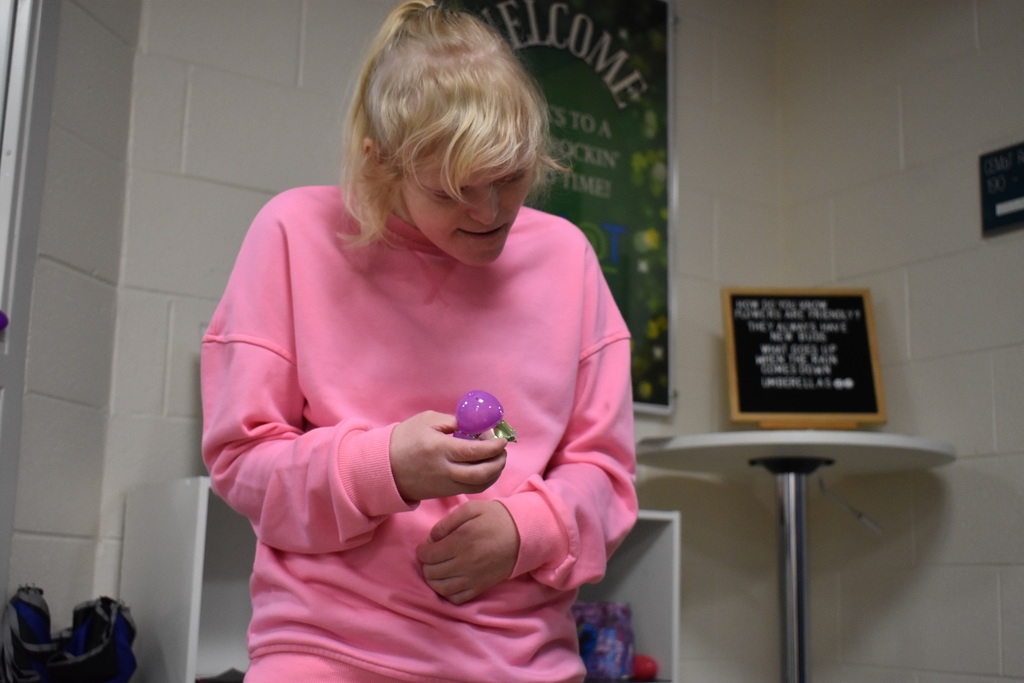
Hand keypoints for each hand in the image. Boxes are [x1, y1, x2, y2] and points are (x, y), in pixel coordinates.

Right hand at [390, 411, 506, 501]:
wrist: (383, 467)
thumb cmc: (405, 439)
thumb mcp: (427, 421)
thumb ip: (453, 421)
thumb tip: (476, 425)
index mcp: (440, 449)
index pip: (475, 451)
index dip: (494, 446)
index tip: (502, 439)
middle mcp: (445, 470)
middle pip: (482, 473)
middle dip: (499, 462)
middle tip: (502, 450)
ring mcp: (445, 485)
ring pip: (479, 485)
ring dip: (494, 472)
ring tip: (496, 458)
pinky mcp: (444, 493)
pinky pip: (471, 489)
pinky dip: (484, 480)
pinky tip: (485, 468)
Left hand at [417, 500, 519, 604]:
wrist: (524, 534)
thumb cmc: (496, 518)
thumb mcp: (471, 509)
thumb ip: (448, 522)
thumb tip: (432, 538)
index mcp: (461, 541)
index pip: (427, 555)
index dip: (422, 550)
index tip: (428, 545)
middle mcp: (465, 563)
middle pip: (431, 572)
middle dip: (427, 564)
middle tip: (433, 555)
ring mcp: (473, 578)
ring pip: (441, 588)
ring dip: (433, 579)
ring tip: (438, 569)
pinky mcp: (481, 586)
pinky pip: (457, 598)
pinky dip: (448, 593)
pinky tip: (450, 581)